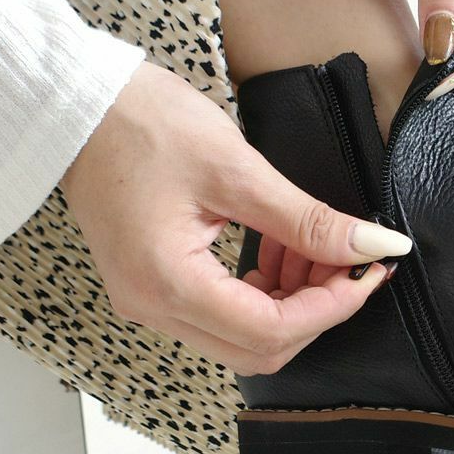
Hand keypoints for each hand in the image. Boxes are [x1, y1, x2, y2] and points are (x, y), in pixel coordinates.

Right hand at [60, 62, 410, 374]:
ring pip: (244, 335)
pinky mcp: (155, 284)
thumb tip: (374, 246)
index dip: (333, 307)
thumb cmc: (144, 125)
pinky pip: (223, 311)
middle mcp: (153, 307)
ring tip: (317, 245)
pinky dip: (265, 289)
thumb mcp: (239, 170)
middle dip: (317, 309)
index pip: (271, 331)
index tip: (370, 269)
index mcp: (168, 284)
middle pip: (259, 347)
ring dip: (294, 300)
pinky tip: (284, 246)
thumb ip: (309, 219)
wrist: (80, 105)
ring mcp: (150, 300)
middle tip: (350, 259)